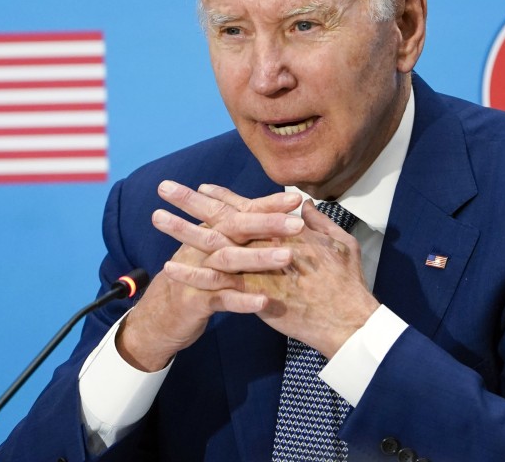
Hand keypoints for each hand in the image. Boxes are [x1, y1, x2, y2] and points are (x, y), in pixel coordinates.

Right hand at [117, 181, 302, 370]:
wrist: (160, 315)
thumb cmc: (198, 279)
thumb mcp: (213, 251)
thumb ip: (238, 232)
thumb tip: (269, 213)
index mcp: (214, 231)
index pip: (243, 212)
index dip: (269, 205)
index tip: (296, 198)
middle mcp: (206, 246)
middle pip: (237, 228)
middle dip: (268, 222)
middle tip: (298, 222)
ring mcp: (200, 272)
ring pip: (230, 260)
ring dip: (258, 258)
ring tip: (287, 256)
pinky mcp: (197, 300)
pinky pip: (223, 300)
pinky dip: (242, 301)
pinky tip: (264, 302)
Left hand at [162, 198, 379, 359]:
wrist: (345, 317)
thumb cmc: (347, 283)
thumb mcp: (341, 243)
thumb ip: (322, 223)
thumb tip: (308, 206)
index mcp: (284, 229)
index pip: (247, 207)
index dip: (224, 196)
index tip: (203, 186)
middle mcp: (265, 241)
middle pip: (222, 216)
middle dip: (192, 201)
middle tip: (166, 187)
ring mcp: (256, 266)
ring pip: (211, 244)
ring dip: (182, 230)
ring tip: (157, 217)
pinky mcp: (251, 291)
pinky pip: (214, 283)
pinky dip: (191, 275)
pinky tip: (169, 268)